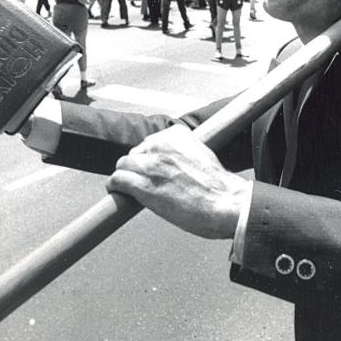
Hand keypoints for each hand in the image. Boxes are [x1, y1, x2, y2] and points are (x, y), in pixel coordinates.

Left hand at [107, 124, 248, 239]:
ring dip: (125, 176)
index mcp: (176, 136)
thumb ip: (184, 153)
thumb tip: (171, 164)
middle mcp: (161, 146)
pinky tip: (118, 192)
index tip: (152, 167)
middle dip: (138, 167)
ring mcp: (151, 165)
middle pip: (135, 153)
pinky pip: (117, 180)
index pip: (151, 141)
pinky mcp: (143, 186)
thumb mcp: (202, 155)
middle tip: (145, 181)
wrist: (225, 204)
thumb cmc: (218, 186)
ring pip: (123, 165)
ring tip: (129, 187)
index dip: (150, 157)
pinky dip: (115, 186)